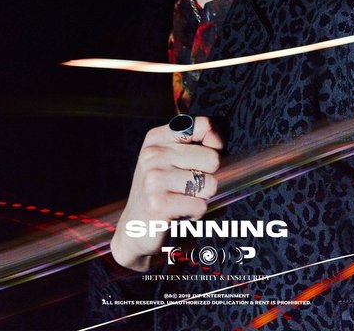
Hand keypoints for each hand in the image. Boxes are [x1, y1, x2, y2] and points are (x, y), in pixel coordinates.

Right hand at [111, 116, 222, 269]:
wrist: (134, 227)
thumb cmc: (161, 190)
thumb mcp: (171, 159)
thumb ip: (196, 144)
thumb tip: (219, 142)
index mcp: (157, 138)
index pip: (204, 125)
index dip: (215, 142)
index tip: (207, 157)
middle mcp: (153, 154)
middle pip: (212, 158)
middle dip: (209, 177)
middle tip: (189, 186)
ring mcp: (154, 179)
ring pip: (210, 184)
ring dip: (202, 197)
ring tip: (183, 199)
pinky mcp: (158, 204)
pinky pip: (200, 206)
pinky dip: (195, 213)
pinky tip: (178, 213)